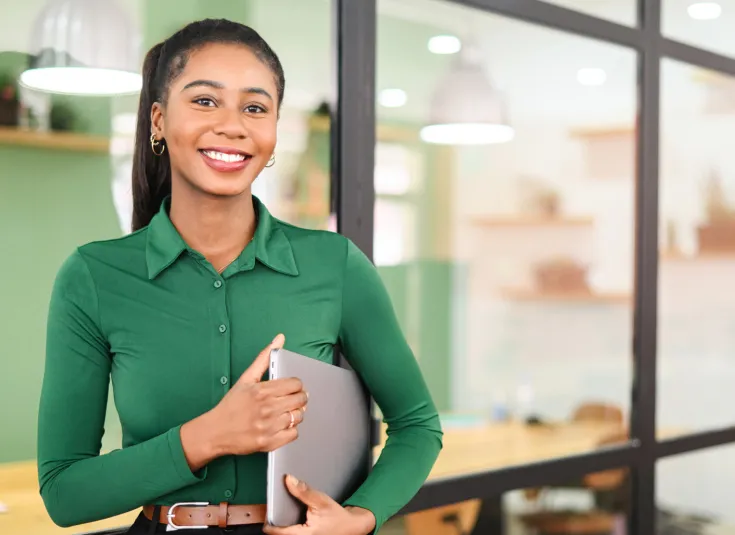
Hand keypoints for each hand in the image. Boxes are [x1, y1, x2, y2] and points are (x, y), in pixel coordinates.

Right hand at [181, 334, 307, 469]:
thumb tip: (279, 338)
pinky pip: (294, 434)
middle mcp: (267, 408)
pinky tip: (281, 425)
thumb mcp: (246, 378)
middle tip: (291, 400)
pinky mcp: (269, 442)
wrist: (215, 431)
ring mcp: (268, 426)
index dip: (296, 386)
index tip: (291, 389)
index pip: (296, 384)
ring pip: (299, 417)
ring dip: (295, 414)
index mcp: (262, 390)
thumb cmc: (231, 404)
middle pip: (300, 400)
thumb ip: (264, 358)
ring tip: (285, 413)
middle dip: (299, 399)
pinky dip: (291, 430)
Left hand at [263, 475, 375, 534]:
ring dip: (283, 521)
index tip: (268, 508)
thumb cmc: (338, 517)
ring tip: (284, 509)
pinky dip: (290, 523)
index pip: (275, 531)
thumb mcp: (321, 502)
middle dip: (276, 519)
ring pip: (285, 532)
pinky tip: (294, 515)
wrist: (352, 526)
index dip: (269, 519)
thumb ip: (304, 492)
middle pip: (278, 532)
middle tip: (276, 506)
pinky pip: (292, 532)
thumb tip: (288, 479)